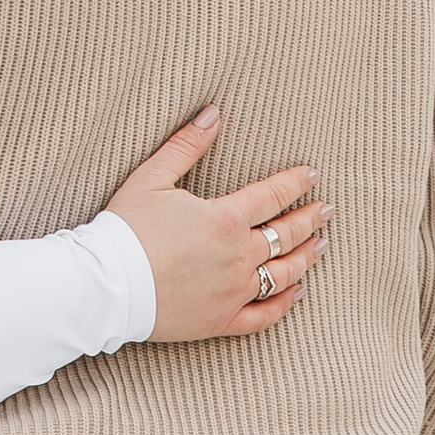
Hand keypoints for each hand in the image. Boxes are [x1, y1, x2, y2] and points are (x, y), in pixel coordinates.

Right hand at [109, 109, 328, 339]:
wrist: (107, 286)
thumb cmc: (126, 229)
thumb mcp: (152, 177)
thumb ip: (186, 146)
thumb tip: (213, 114)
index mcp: (224, 219)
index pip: (272, 195)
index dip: (295, 182)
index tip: (312, 174)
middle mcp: (238, 256)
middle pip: (286, 234)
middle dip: (310, 218)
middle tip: (327, 209)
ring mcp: (234, 291)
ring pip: (284, 273)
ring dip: (307, 256)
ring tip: (322, 245)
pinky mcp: (222, 320)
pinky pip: (265, 314)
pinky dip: (285, 302)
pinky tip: (298, 291)